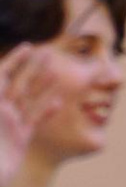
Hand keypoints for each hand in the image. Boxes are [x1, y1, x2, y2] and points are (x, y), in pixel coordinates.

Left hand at [0, 39, 64, 184]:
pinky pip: (35, 121)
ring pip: (30, 100)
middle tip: (49, 53)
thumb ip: (1, 104)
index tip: (28, 47)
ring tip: (58, 72)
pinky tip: (58, 103)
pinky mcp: (21, 139)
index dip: (14, 61)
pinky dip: (47, 111)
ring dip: (43, 85)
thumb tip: (0, 76)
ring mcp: (11, 125)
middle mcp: (1, 111)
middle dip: (33, 67)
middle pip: (19, 84)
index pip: (2, 76)